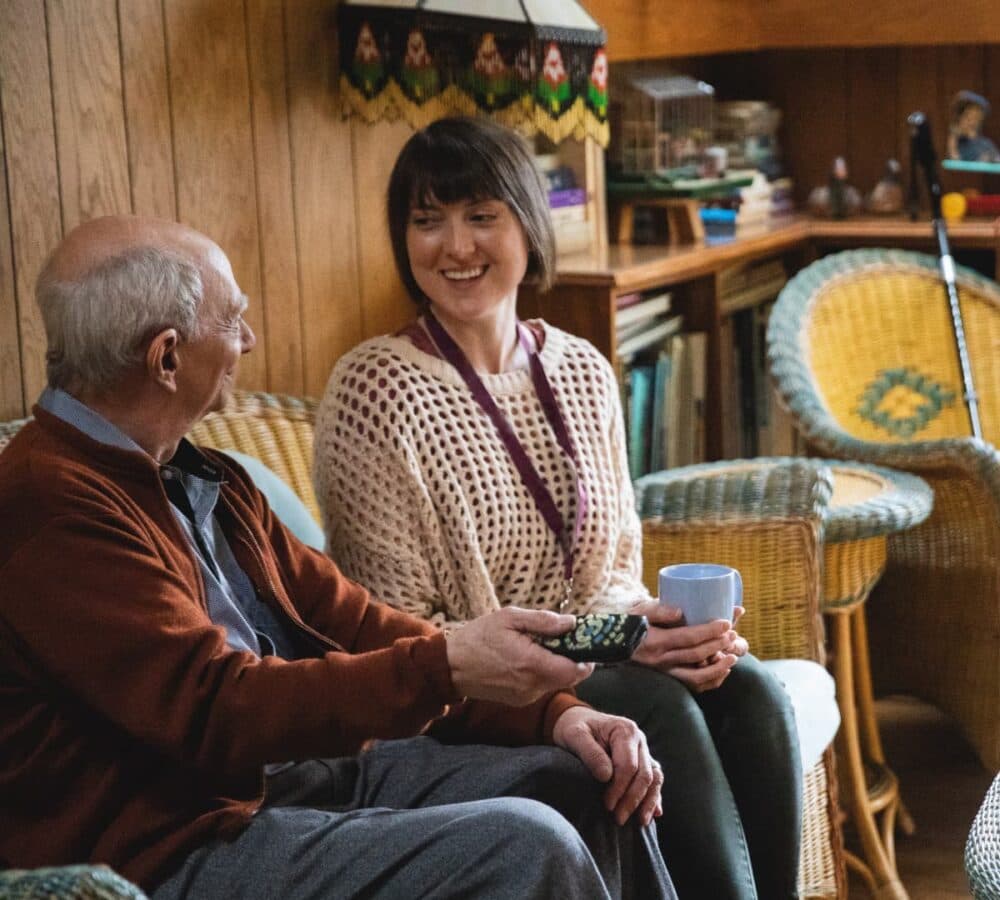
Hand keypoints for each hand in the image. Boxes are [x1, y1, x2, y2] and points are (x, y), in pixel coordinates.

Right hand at [446, 607, 593, 705]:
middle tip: (565, 640)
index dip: (586, 658)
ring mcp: (525, 696)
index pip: (575, 670)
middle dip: (572, 660)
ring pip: (555, 682)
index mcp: (531, 663)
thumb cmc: (478, 637)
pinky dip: (541, 673)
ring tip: (540, 646)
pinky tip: (527, 658)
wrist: (450, 666)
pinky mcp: (519, 701)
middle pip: (568, 677)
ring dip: (555, 666)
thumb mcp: (509, 618)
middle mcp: (531, 685)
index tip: (586, 644)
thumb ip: (543, 621)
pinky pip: (541, 687)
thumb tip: (571, 623)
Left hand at [552, 706, 662, 826]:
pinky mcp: (643, 762)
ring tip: (640, 822)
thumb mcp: (575, 735)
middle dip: (632, 799)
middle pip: (644, 775)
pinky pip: (655, 781)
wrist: (575, 720)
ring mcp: (643, 751)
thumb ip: (590, 753)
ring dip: (648, 802)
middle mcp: (639, 740)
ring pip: (654, 779)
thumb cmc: (573, 727)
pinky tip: (654, 814)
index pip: (628, 765)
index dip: (619, 788)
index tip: (607, 806)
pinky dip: (655, 797)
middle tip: (618, 819)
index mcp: (625, 730)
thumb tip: (606, 776)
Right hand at [628, 599, 747, 692]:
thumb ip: (658, 609)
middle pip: (696, 656)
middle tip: (732, 634)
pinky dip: (709, 681)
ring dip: (718, 669)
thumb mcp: (639, 611)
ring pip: (695, 678)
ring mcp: (664, 673)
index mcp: (655, 641)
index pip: (688, 637)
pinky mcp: (666, 679)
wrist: (612, 645)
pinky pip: (691, 686)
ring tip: (733, 657)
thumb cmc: (629, 622)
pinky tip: (722, 671)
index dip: (709, 631)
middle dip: (718, 645)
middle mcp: (660, 661)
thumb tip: (681, 611)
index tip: (726, 623)